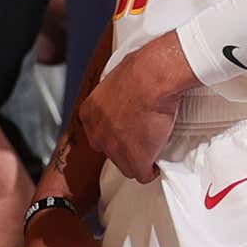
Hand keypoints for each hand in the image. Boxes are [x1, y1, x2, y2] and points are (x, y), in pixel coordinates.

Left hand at [74, 31, 194, 180]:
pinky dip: (150, 171)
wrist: (150, 79)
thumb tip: (132, 96)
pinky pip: (141, 174)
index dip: (117, 134)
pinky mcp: (134, 159)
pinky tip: (156, 164)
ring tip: (152, 149)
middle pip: (110, 151)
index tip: (130, 132)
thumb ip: (118, 96)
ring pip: (125, 165)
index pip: (100, 133)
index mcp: (90, 113)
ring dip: (139, 159)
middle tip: (142, 140)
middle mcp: (98, 132)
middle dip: (126, 148)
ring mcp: (114, 148)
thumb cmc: (140, 72)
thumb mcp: (117, 81)